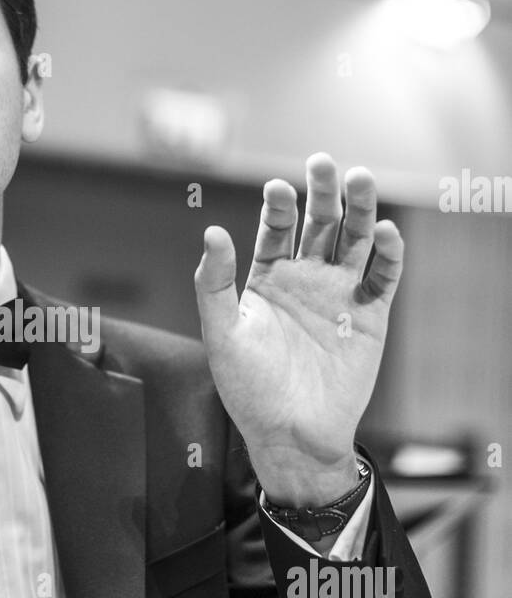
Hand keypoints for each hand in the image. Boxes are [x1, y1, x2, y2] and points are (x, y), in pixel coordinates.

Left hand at [194, 153, 402, 505]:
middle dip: (324, 193)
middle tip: (325, 163)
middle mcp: (305, 279)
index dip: (278, 206)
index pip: (276, 229)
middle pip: (320, 224)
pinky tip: (383, 231)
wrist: (289, 434)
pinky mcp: (370, 316)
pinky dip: (386, 254)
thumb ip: (214, 284)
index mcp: (267, 279)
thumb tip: (212, 231)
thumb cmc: (248, 389)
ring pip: (354, 240)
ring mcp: (339, 294)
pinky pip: (382, 277)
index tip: (277, 188)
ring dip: (360, 210)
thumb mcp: (222, 334)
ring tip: (360, 179)